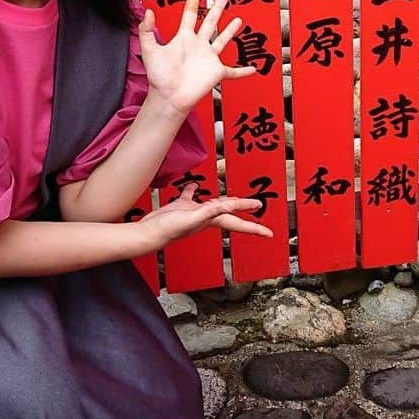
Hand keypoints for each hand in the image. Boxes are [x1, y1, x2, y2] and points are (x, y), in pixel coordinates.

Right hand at [136, 183, 273, 251]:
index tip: (269, 233)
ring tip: (234, 197)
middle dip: (244, 210)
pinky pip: (190, 196)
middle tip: (257, 207)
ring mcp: (194, 212)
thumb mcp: (193, 217)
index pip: (238, 222)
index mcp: (212, 221)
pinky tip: (193, 185)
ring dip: (224, 200)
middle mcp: (206, 217)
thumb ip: (211, 211)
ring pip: (213, 204)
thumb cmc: (169, 229)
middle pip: (230, 212)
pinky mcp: (181, 206)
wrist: (149, 233)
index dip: (255, 227)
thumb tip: (230, 205)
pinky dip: (194, 189)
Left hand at [139, 0, 256, 115]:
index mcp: (184, 38)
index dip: (193, 0)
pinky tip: (253, 69)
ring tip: (238, 20)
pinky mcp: (216, 72)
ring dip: (230, 31)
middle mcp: (198, 45)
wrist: (168, 97)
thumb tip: (147, 12)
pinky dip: (243, 72)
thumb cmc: (158, 77)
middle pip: (210, 22)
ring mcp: (208, 58)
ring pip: (222, 41)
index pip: (190, 14)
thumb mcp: (150, 50)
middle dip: (217, 8)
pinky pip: (233, 72)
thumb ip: (146, 31)